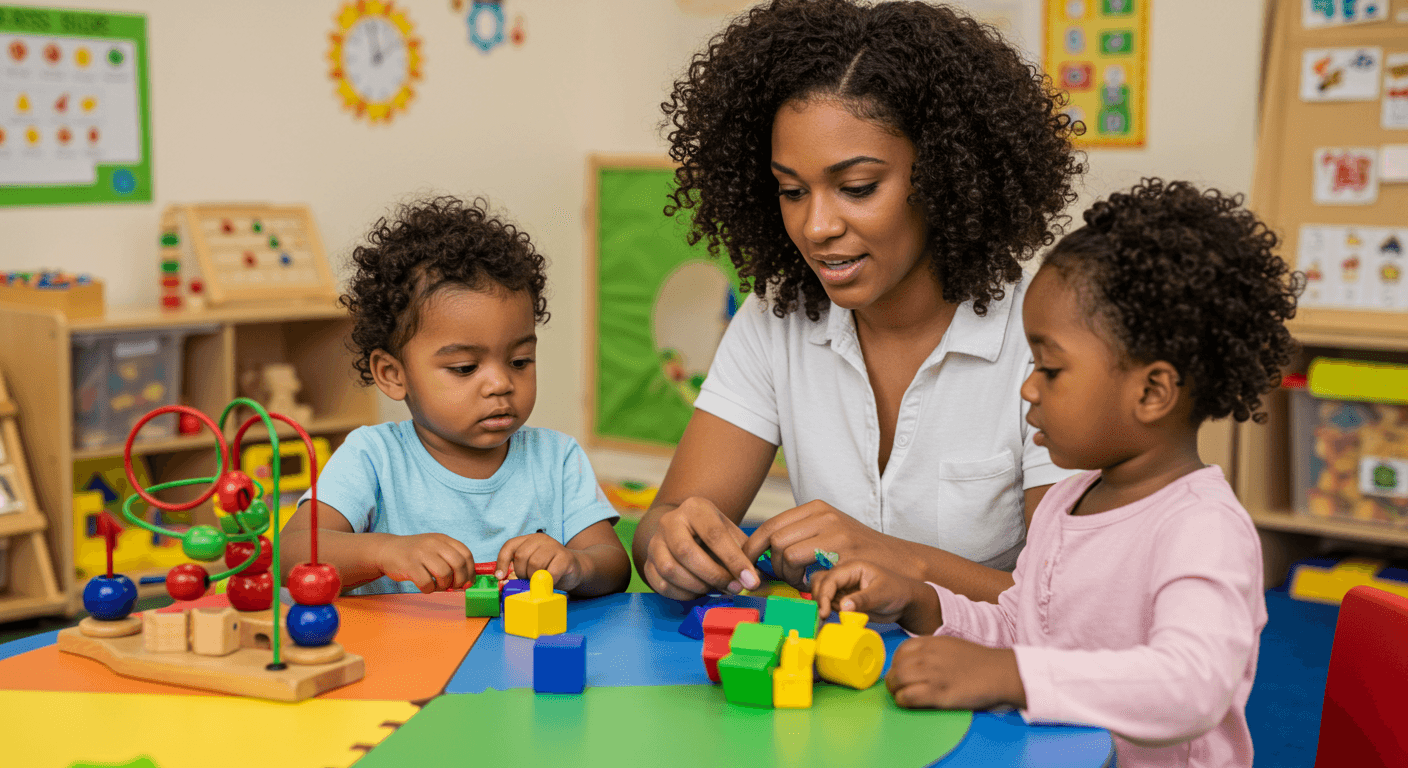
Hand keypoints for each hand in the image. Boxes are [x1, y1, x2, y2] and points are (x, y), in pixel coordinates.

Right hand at [376, 533, 473, 592]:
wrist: (387, 550)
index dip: (471, 571)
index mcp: (442, 539)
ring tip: (438, 586)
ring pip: (444, 573)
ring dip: (444, 586)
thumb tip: (468, 580)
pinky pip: (427, 583)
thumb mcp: (434, 548)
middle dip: (460, 580)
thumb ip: (451, 559)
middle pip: (458, 563)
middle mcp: (433, 543)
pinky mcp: (409, 565)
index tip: (468, 582)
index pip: (466, 553)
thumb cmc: (415, 553)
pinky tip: (426, 586)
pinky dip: (429, 589)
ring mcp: (421, 553)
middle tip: (454, 587)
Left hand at [496, 533, 589, 592]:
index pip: (510, 546)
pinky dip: (547, 582)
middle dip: (521, 573)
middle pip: (521, 556)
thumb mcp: (531, 566)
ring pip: (535, 564)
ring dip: (535, 578)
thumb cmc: (550, 569)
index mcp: (530, 539)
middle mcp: (542, 539)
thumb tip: (504, 579)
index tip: (500, 576)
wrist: (576, 569)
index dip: (502, 561)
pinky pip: (550, 573)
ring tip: (541, 580)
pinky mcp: (565, 558)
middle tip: (529, 579)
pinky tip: (550, 583)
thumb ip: (519, 569)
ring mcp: (554, 546)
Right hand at [642, 497, 759, 599]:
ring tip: (715, 588)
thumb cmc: (713, 534)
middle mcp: (670, 521)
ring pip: (670, 569)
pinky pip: (661, 584)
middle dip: (713, 575)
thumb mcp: (731, 535)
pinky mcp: (647, 562)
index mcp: (695, 508)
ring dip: (697, 586)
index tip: (750, 581)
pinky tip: (698, 592)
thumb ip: (746, 555)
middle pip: (686, 552)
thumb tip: (758, 583)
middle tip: (733, 588)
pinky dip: (682, 594)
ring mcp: (655, 542)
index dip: (734, 560)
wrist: (685, 530)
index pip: (714, 534)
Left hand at [743, 500, 896, 587]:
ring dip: (785, 575)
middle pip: (774, 538)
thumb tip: (761, 546)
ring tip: (799, 582)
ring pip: (785, 553)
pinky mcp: (843, 554)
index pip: (771, 524)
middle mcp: (824, 515)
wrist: (902, 564)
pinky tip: (811, 586)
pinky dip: (799, 581)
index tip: (747, 565)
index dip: (752, 547)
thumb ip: (802, 533)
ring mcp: (834, 532)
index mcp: (817, 507)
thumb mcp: (832, 531)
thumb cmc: (862, 552)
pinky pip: (803, 568)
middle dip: (769, 564)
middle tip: (784, 579)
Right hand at [809, 560, 939, 633]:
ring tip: (828, 616)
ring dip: (821, 604)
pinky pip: (828, 602)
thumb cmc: (898, 592)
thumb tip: (843, 607)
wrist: (905, 603)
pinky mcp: (843, 598)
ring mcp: (843, 586)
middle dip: (818, 597)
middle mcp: (845, 575)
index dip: (823, 594)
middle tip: (822, 615)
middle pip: (819, 581)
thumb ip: (862, 600)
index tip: (823, 611)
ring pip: (820, 591)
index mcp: (854, 568)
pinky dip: (827, 609)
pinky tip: (833, 617)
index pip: (830, 578)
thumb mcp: (882, 595)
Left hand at [886, 636, 1027, 710]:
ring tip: (903, 696)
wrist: (1000, 672)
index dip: (897, 664)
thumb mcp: (950, 646)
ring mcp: (932, 674)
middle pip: (895, 667)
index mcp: (931, 642)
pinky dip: (904, 701)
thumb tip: (913, 663)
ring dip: (896, 691)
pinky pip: (907, 697)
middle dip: (893, 680)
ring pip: (897, 681)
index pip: (901, 651)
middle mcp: (928, 656)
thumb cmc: (979, 662)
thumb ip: (931, 651)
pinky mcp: (938, 693)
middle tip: (899, 688)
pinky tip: (910, 703)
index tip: (902, 673)